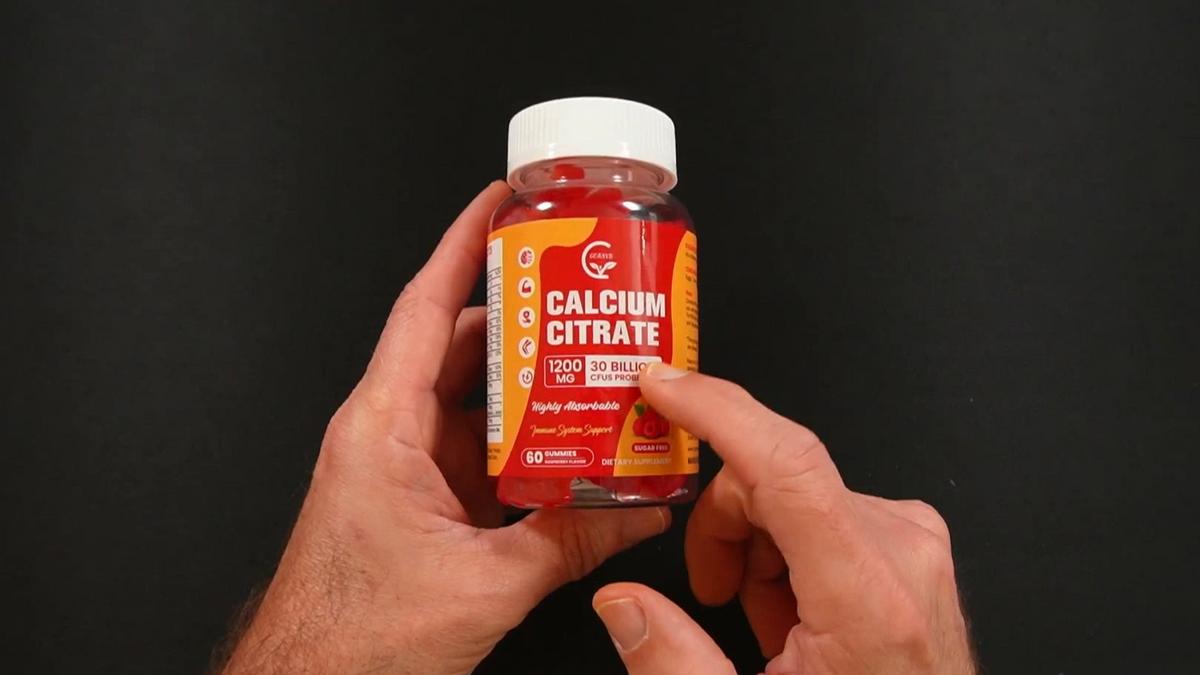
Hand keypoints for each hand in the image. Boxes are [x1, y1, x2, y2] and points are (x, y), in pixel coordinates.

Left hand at [220, 182, 669, 674]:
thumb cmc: (353, 635)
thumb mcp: (486, 583)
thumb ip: (572, 541)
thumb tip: (637, 512)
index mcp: (383, 429)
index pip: (424, 308)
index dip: (464, 246)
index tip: (501, 202)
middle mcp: (386, 433)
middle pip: (459, 347)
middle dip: (523, 320)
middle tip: (579, 297)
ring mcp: (400, 465)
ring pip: (472, 400)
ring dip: (527, 389)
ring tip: (589, 373)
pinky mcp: (416, 498)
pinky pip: (475, 449)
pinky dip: (520, 444)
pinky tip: (567, 450)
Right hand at [591, 366, 973, 673]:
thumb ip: (675, 664)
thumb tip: (620, 603)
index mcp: (867, 596)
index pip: (785, 461)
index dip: (714, 410)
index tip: (661, 384)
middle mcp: (901, 553)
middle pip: (774, 478)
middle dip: (723, 527)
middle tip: (711, 594)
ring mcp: (913, 543)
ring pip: (794, 493)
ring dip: (756, 547)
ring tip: (764, 624)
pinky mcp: (911, 545)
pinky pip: (824, 512)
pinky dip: (789, 554)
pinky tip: (794, 615)